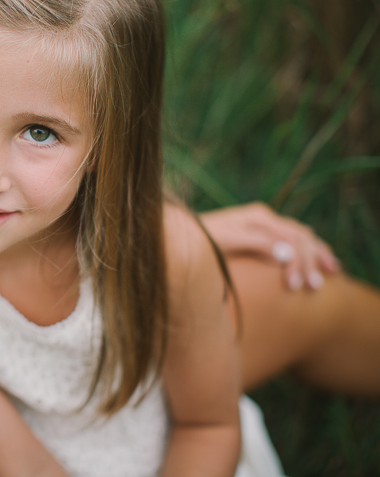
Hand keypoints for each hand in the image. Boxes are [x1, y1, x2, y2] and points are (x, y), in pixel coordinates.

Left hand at [199, 202, 339, 290]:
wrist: (182, 238)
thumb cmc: (200, 241)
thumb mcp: (223, 241)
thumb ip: (254, 243)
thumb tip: (286, 253)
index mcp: (257, 217)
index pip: (290, 237)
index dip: (296, 261)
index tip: (292, 287)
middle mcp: (265, 219)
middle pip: (301, 236)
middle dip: (309, 262)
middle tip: (311, 288)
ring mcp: (267, 227)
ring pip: (304, 238)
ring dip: (316, 258)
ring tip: (323, 281)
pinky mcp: (265, 237)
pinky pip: (298, 241)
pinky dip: (313, 253)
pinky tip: (324, 268)